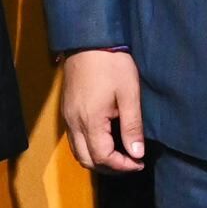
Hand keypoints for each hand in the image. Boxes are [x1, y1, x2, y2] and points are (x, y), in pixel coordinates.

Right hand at [60, 47, 146, 170]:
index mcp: (90, 121)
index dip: (123, 165)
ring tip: (119, 154)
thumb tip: (137, 154)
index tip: (139, 163)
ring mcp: (68, 117)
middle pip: (87, 160)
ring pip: (78, 151)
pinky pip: (74, 139)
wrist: (88, 40)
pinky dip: (89, 147)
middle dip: (109, 167)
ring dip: (97, 158)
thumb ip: (132, 127)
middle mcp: (74, 123)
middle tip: (130, 162)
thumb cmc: (112, 65)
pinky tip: (105, 140)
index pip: (103, 157)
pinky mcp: (67, 110)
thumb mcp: (129, 95)